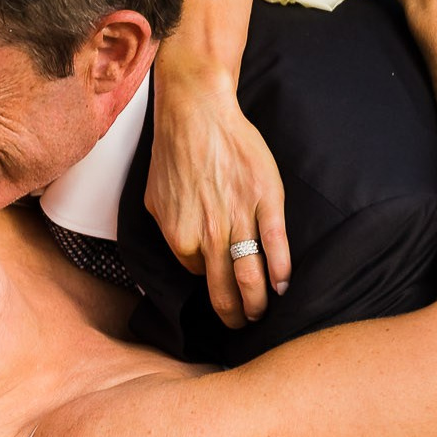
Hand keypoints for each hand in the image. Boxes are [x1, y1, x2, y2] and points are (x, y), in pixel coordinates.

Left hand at [145, 69, 293, 328]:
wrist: (196, 113)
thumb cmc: (173, 154)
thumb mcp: (154, 201)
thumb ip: (168, 232)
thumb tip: (183, 254)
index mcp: (180, 238)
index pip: (197, 274)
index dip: (208, 278)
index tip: (218, 282)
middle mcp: (209, 235)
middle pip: (224, 289)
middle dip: (234, 313)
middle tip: (241, 323)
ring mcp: (239, 218)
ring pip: (250, 274)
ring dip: (256, 302)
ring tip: (260, 315)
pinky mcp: (265, 200)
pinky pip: (275, 243)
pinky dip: (280, 269)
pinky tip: (283, 285)